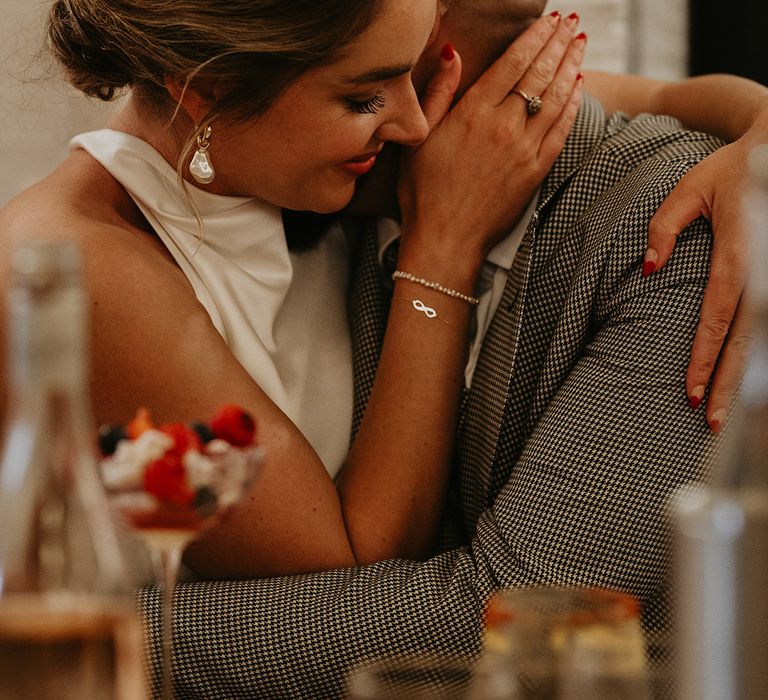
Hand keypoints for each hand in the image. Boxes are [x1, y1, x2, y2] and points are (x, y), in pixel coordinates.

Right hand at [397, 13, 584, 277]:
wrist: (445, 240)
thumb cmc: (423, 193)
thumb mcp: (419, 138)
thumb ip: (438, 93)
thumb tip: (453, 53)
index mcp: (473, 113)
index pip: (513, 62)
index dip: (535, 37)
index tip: (549, 21)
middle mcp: (504, 126)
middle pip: (540, 74)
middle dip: (558, 44)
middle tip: (571, 24)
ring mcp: (524, 149)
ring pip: (556, 98)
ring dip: (571, 67)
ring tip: (579, 46)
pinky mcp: (535, 171)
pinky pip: (561, 130)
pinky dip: (572, 106)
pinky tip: (577, 88)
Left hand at [644, 135, 757, 431]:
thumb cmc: (731, 169)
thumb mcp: (689, 190)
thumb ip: (664, 228)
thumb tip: (649, 269)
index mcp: (734, 256)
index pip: (715, 318)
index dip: (703, 357)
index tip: (691, 390)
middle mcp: (759, 273)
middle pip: (742, 340)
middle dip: (726, 383)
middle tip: (712, 421)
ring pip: (759, 337)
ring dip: (742, 377)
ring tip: (726, 412)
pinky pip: (767, 321)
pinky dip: (756, 351)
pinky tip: (745, 376)